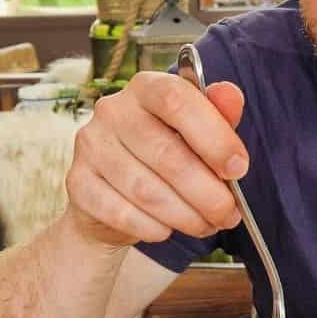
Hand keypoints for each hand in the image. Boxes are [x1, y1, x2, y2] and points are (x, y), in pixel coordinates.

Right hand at [65, 70, 246, 247]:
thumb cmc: (163, 160)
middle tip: (229, 214)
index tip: (238, 168)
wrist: (112, 201)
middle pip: (166, 154)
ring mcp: (91, 145)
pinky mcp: (78, 182)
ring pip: (147, 190)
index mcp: (146, 87)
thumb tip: (231, 95)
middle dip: (207, 192)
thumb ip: (217, 116)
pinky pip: (122, 213)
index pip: (177, 99)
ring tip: (206, 225)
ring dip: (185, 215)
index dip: (214, 136)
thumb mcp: (197, 135)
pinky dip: (154, 228)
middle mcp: (112, 110)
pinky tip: (168, 230)